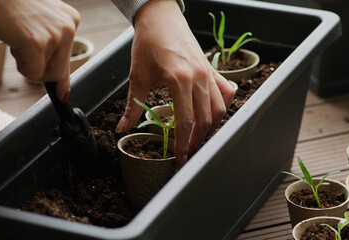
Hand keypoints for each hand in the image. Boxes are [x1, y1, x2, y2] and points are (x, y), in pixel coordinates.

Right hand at [0, 0, 79, 101]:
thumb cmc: (13, 7)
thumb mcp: (41, 25)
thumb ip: (54, 49)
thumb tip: (62, 89)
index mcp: (71, 21)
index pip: (68, 59)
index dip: (63, 80)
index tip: (63, 95)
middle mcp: (68, 27)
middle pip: (59, 72)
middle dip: (40, 71)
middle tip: (24, 52)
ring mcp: (54, 35)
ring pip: (46, 75)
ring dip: (28, 65)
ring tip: (18, 41)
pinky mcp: (37, 43)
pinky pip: (33, 74)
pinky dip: (22, 68)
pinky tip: (14, 46)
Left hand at [115, 0, 235, 165]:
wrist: (161, 17)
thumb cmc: (148, 43)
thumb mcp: (138, 75)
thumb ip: (134, 105)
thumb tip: (122, 128)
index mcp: (179, 79)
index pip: (186, 120)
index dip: (183, 143)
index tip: (179, 158)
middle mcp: (199, 77)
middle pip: (206, 119)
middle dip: (197, 142)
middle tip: (188, 155)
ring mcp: (209, 73)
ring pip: (219, 109)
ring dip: (210, 128)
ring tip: (198, 140)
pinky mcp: (212, 69)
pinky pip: (226, 93)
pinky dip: (222, 108)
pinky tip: (212, 116)